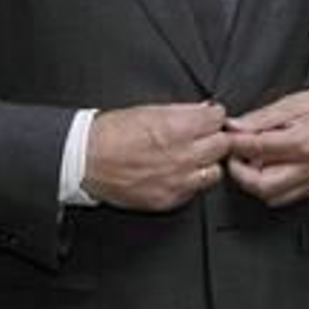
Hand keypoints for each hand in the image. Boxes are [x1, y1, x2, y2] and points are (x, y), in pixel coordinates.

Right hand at [83, 102, 230, 210]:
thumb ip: (183, 112)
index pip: (219, 118)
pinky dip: (191, 182)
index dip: (213, 117)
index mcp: (178, 127)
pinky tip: (178, 174)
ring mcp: (178, 179)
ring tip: (192, 159)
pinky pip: (195, 191)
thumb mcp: (149, 110)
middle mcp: (182, 154)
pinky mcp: (169, 199)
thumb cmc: (112, 132)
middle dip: (214, 138)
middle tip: (202, 138)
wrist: (86, 160)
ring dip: (207, 163)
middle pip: (222, 144)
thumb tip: (205, 111)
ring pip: (215, 171)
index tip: (208, 119)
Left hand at [225, 86, 308, 206]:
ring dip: (253, 182)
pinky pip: (285, 197)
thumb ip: (262, 118)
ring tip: (249, 162)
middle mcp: (308, 166)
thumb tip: (235, 127)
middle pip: (262, 184)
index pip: (257, 149)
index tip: (224, 138)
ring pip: (272, 196)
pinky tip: (266, 171)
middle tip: (233, 155)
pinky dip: (269, 188)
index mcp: (303, 142)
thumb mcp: (293, 102)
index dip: (234, 144)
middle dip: (240, 172)